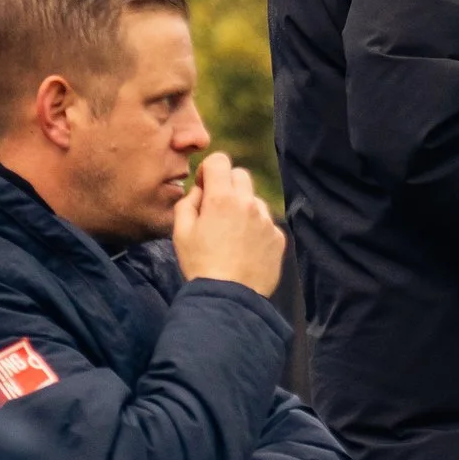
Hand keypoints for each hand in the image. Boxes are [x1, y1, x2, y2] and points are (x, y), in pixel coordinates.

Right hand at [172, 154, 283, 296]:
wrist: (228, 298)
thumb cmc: (200, 265)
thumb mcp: (180, 232)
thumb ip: (188, 202)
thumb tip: (200, 190)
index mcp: (221, 199)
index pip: (220, 161)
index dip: (209, 170)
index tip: (204, 187)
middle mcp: (248, 204)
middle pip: (240, 175)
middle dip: (227, 185)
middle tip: (217, 210)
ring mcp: (266, 221)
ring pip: (255, 199)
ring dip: (243, 208)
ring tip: (231, 236)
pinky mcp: (278, 238)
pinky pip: (266, 223)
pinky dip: (256, 229)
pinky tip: (245, 249)